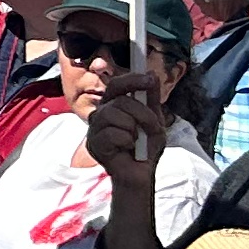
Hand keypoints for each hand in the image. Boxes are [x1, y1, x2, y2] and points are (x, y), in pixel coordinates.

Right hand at [82, 67, 166, 182]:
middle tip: (151, 128)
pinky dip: (127, 141)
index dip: (132, 79)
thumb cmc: (145, 149)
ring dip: (134, 128)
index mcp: (113, 106)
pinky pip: (112, 134)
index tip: (149, 79)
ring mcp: (95, 129)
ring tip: (136, 140)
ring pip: (114, 115)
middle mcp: (101, 114)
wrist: (141, 175)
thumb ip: (151, 99)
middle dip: (142, 113)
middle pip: (119, 100)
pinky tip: (128, 148)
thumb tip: (152, 74)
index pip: (117, 85)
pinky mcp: (94, 144)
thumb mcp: (154, 121)